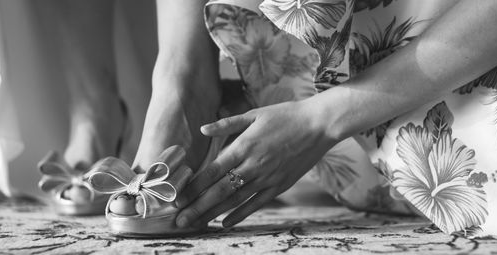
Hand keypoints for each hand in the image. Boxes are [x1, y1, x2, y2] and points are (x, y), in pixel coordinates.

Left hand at [174, 100, 338, 227]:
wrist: (319, 125)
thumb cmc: (285, 116)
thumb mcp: (254, 114)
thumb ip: (226, 124)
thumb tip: (202, 130)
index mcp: (243, 146)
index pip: (212, 171)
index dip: (193, 186)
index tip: (177, 197)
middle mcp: (253, 165)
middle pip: (219, 191)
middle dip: (197, 207)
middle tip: (179, 221)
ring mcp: (267, 178)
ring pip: (235, 201)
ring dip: (213, 214)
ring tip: (195, 224)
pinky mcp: (279, 186)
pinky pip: (256, 204)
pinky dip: (239, 215)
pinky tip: (224, 223)